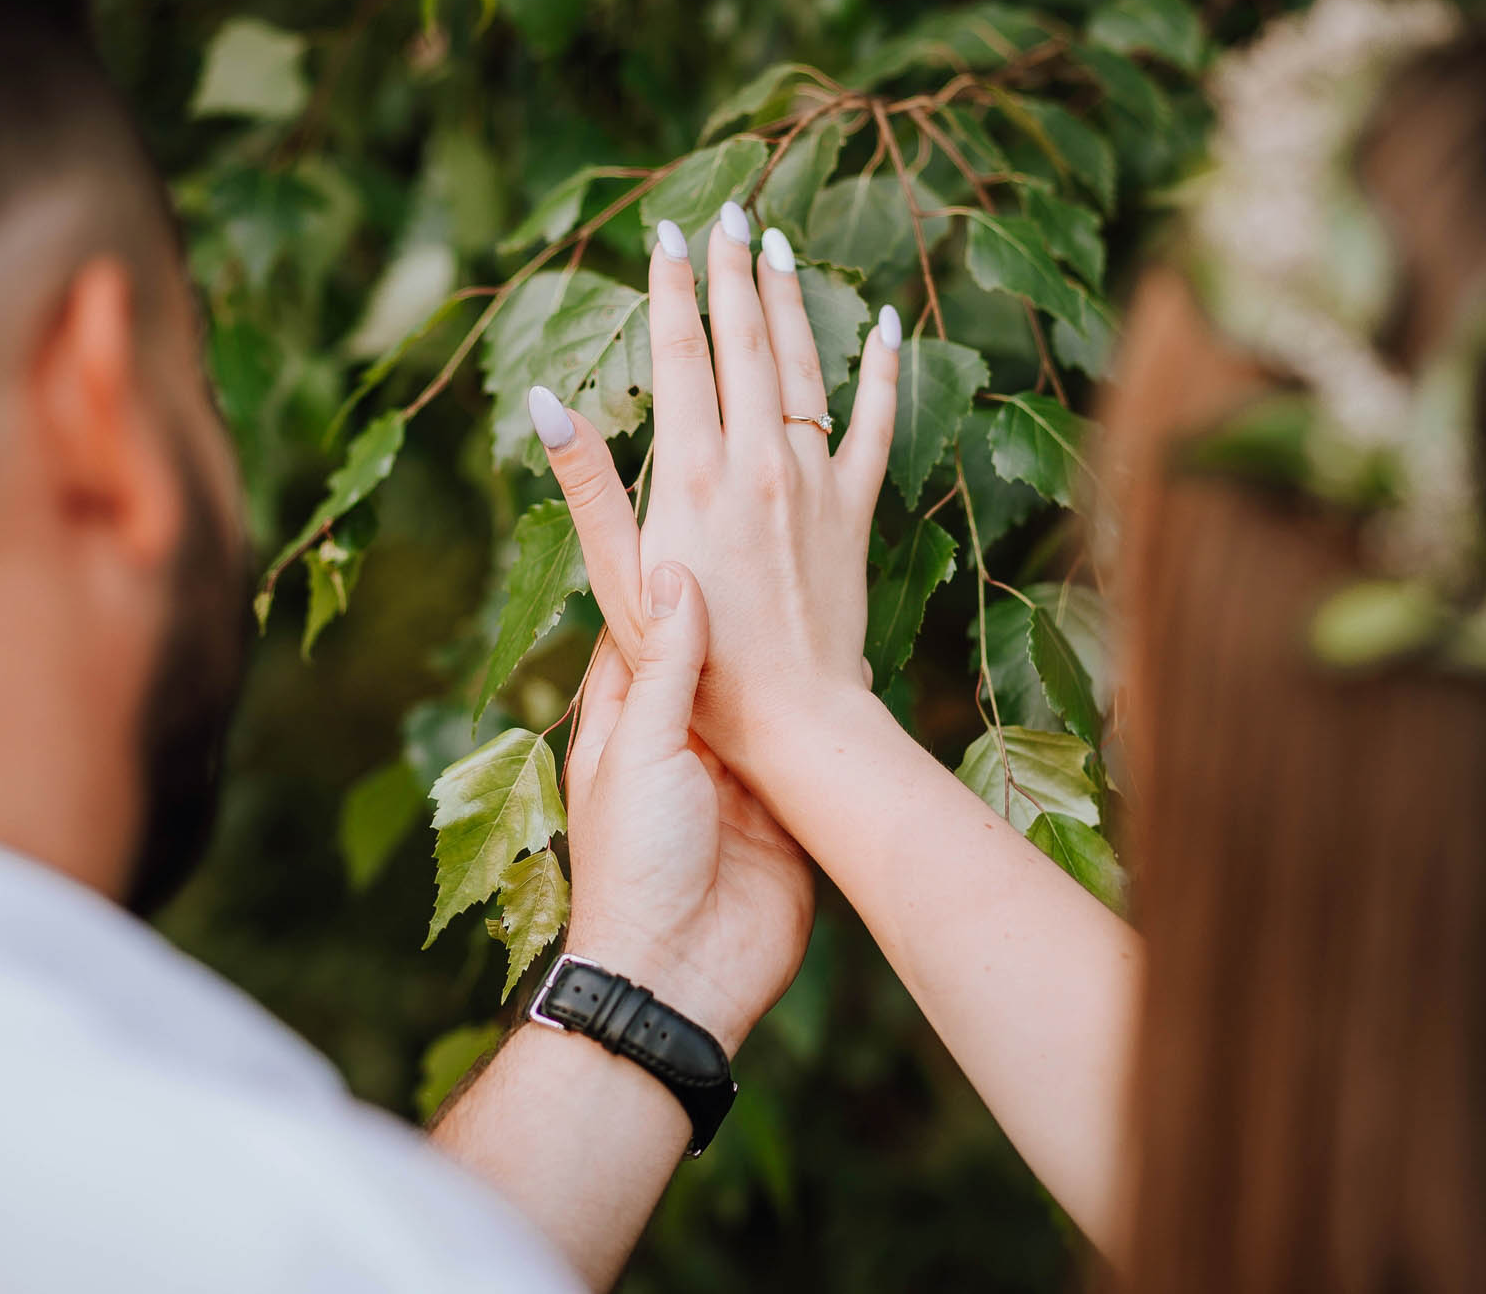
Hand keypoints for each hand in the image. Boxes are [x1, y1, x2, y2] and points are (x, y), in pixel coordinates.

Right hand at [527, 204, 900, 780]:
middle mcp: (757, 460)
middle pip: (743, 341)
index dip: (670, 287)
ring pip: (802, 366)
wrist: (793, 717)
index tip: (665, 234)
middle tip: (726, 211)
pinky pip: (875, 423)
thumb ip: (586, 485)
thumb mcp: (617, 578)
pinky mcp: (855, 508)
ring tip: (778, 245)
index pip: (680, 354)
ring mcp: (813, 479)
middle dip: (731, 270)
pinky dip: (880, 370)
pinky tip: (883, 324)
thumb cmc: (693, 660)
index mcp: (691, 472)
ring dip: (789, 300)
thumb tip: (544, 402)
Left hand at [559, 560, 815, 1053]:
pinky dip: (833, 705)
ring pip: (769, 693)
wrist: (684, 974)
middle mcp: (685, 737)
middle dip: (744, 603)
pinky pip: (813, 745)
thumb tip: (670, 569)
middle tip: (779, 532)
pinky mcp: (789, 807)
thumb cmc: (637, 864)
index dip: (671, 573)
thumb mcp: (641, 749)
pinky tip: (856, 655)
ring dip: (792, 650)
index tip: (697, 511)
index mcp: (629, 719)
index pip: (646, 626)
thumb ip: (665, 665)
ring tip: (822, 579)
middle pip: (717, 652)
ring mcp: (740, 772)